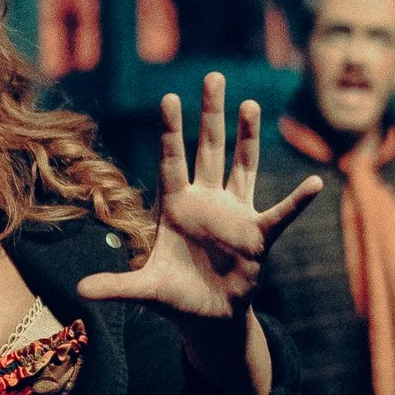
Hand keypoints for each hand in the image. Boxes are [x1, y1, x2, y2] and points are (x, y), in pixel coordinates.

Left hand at [77, 72, 321, 329]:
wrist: (208, 318)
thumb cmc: (175, 297)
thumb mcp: (144, 289)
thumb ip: (116, 286)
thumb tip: (78, 292)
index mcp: (175, 207)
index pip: (171, 160)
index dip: (171, 131)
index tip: (168, 97)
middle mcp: (205, 201)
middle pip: (208, 148)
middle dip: (210, 114)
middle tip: (213, 76)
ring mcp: (233, 213)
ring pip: (242, 166)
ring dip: (247, 137)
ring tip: (249, 103)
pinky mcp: (257, 235)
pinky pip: (280, 214)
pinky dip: (297, 201)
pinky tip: (315, 184)